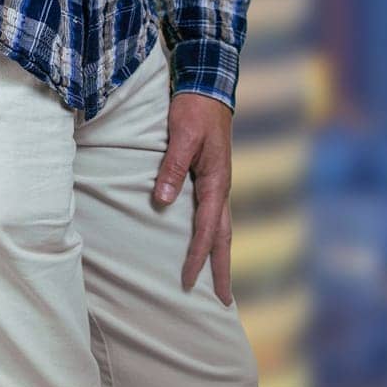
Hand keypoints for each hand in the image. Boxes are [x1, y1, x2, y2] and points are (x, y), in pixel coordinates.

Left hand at [153, 91, 234, 305]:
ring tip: (217, 280)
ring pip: (221, 226)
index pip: (207, 228)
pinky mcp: (211, 176)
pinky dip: (213, 234)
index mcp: (217, 181)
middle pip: (223, 236)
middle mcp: (221, 186)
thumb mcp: (182, 135)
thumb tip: (163, 201)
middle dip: (221, 268)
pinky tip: (205, 241)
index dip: (196, 256)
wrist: (209, 86)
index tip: (186, 281)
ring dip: (219, 254)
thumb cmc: (195, 109)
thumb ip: (173, 168)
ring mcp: (218, 182)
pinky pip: (214, 214)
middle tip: (223, 301)